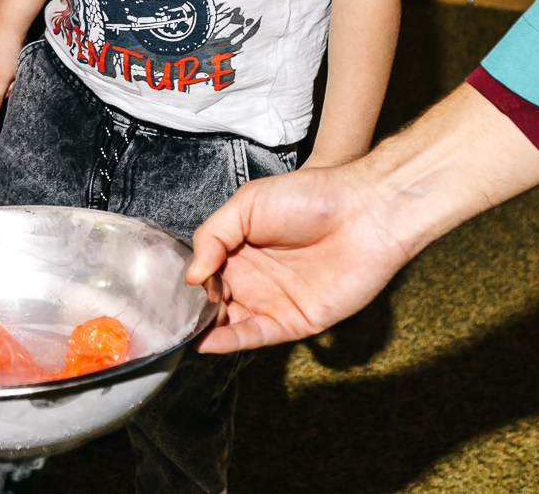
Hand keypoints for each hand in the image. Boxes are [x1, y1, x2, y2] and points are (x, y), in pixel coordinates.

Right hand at [185, 162, 410, 353]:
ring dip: (209, 328)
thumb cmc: (309, 198)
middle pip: (216, 302)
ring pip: (233, 323)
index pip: (207, 273)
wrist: (362, 213)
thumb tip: (192, 275)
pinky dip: (232, 341)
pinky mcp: (296, 321)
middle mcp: (256, 278)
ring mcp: (275, 301)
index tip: (176, 286)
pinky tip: (208, 341)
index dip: (192, 281)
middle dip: (196, 309)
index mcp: (242, 248)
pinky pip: (259, 336)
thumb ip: (212, 236)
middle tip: (176, 313)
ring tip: (186, 330)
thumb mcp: (246, 204)